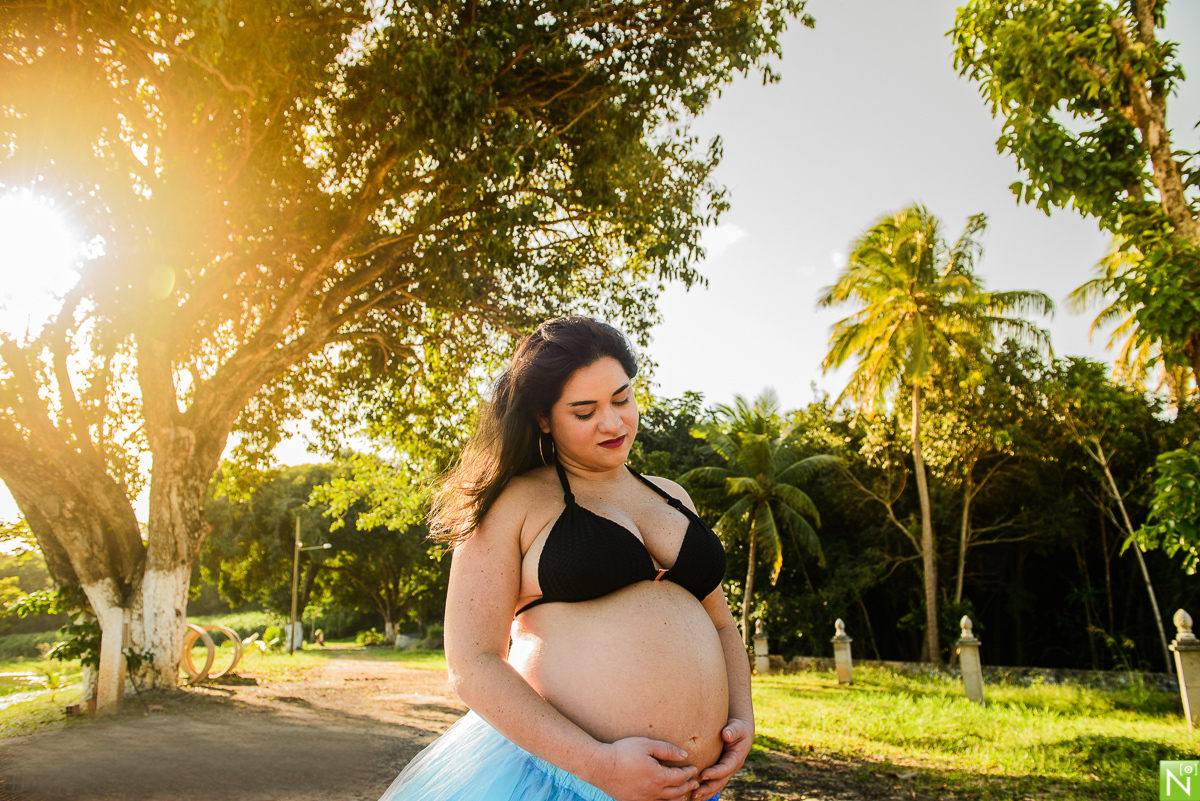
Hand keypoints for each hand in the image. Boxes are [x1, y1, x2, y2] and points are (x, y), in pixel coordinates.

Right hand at [584, 737, 699, 800]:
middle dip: (687, 787)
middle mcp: (653, 792)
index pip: (680, 777)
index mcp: (658, 777)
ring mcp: (643, 799)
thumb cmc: (623, 752)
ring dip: (678, 798)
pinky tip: (665, 799)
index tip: (694, 769)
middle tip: (694, 783)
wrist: (600, 766)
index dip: (689, 773)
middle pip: (676, 792)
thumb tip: (684, 755)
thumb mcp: (646, 744)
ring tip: (684, 795)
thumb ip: (667, 750)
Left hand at [694, 718, 752, 799]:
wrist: (739, 732)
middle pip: (720, 781)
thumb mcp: (738, 727)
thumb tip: (726, 734)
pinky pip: (712, 783)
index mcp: (736, 758)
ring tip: (693, 797)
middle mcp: (731, 767)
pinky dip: (704, 790)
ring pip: (716, 785)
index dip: (716, 772)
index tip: (704, 774)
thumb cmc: (737, 728)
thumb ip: (733, 730)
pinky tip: (693, 794)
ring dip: (706, 793)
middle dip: (708, 788)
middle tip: (696, 792)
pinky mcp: (719, 772)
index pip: (726, 768)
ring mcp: (726, 771)